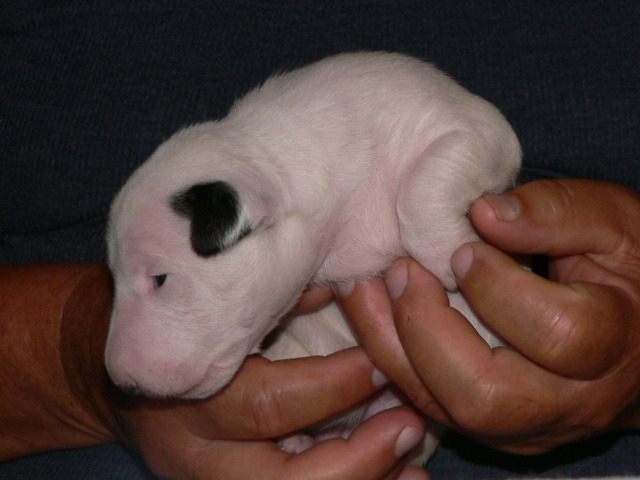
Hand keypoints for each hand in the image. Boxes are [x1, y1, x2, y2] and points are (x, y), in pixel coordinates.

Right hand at [0, 263, 427, 479]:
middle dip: (357, 456)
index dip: (335, 387)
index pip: (271, 403)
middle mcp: (196, 453)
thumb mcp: (209, 303)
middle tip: (410, 423)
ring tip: (414, 467)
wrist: (112, 373)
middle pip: (282, 479)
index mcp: (188, 391)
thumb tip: (348, 287)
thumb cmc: (171, 324)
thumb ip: (273, 299)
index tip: (381, 362)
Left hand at [337, 179, 639, 453]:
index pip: (555, 332)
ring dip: (394, 349)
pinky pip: (433, 408)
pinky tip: (375, 316)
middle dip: (427, 331)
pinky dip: (394, 362)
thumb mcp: (607, 223)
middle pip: (486, 395)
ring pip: (448, 410)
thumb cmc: (625, 268)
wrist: (636, 333)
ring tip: (365, 290)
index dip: (496, 287)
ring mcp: (531, 424)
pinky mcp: (498, 428)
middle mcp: (572, 400)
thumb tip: (484, 211)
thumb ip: (554, 212)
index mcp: (614, 342)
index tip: (463, 247)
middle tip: (400, 273)